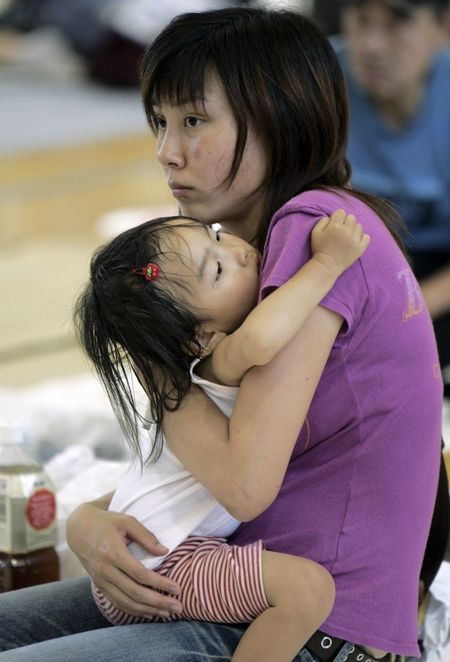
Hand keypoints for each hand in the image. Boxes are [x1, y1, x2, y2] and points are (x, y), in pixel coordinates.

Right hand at [66, 500, 182, 618]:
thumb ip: (146, 536)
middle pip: (134, 593)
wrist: (79, 528)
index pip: (140, 574)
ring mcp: (100, 580)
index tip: (177, 589)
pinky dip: (134, 610)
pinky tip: (149, 612)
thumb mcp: (127, 521)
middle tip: (178, 607)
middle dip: (158, 602)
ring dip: (148, 610)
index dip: (160, 584)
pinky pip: (117, 603)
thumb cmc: (107, 522)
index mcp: (113, 553)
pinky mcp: (99, 585)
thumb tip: (164, 552)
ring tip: (167, 613)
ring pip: (126, 602)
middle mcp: (105, 570)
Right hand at [311, 209, 369, 273]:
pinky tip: (355, 241)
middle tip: (341, 230)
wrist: (327, 265)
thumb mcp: (315, 233)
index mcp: (335, 226)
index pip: (341, 212)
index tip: (335, 224)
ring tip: (347, 236)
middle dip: (346, 222)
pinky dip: (362, 237)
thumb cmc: (319, 249)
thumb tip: (331, 217)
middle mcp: (347, 231)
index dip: (337, 217)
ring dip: (353, 229)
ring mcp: (355, 240)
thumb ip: (322, 221)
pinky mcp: (361, 248)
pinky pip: (366, 236)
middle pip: (351, 217)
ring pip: (359, 226)